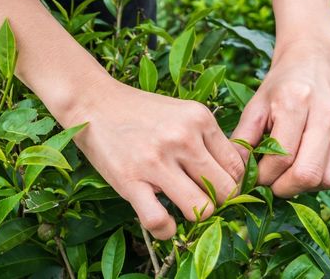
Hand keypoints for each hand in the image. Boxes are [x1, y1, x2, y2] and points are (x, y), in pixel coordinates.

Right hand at [61, 79, 245, 239]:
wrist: (92, 101)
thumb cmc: (138, 111)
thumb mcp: (181, 112)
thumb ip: (207, 138)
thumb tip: (235, 173)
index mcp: (199, 119)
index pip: (237, 167)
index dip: (232, 184)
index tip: (217, 187)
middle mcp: (182, 138)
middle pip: (226, 190)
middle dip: (218, 201)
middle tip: (200, 198)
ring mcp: (156, 161)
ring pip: (202, 209)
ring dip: (195, 216)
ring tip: (180, 206)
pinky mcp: (130, 180)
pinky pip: (159, 221)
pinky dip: (165, 230)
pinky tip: (162, 221)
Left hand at [231, 38, 329, 196]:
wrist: (314, 58)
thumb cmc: (281, 82)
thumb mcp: (255, 103)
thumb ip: (243, 137)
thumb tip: (234, 171)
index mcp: (296, 102)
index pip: (282, 157)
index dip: (263, 176)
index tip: (251, 177)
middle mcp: (326, 115)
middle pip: (308, 174)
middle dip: (283, 187)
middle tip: (267, 183)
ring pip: (326, 180)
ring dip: (301, 187)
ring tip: (283, 177)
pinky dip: (316, 181)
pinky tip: (299, 169)